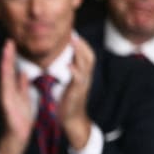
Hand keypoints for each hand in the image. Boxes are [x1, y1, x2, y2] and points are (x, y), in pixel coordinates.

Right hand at [0, 39, 36, 153]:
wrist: (17, 138)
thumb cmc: (20, 120)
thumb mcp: (24, 99)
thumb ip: (22, 86)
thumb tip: (23, 73)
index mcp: (12, 90)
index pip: (11, 70)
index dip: (12, 56)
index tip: (13, 42)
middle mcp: (6, 92)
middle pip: (6, 71)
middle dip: (7, 56)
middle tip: (9, 41)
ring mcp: (5, 99)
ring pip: (5, 78)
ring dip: (5, 64)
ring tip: (6, 51)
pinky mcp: (7, 106)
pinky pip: (6, 91)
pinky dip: (6, 80)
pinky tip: (6, 71)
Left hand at [58, 34, 94, 148]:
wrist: (72, 119)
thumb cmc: (68, 101)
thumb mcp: (70, 83)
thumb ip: (69, 72)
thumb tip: (64, 61)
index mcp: (83, 75)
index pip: (87, 55)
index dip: (82, 45)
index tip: (74, 34)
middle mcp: (85, 77)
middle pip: (89, 56)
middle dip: (82, 44)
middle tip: (74, 34)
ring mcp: (82, 84)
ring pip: (86, 65)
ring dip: (80, 52)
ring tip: (73, 42)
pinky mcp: (77, 92)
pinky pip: (78, 79)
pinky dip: (75, 71)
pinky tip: (69, 65)